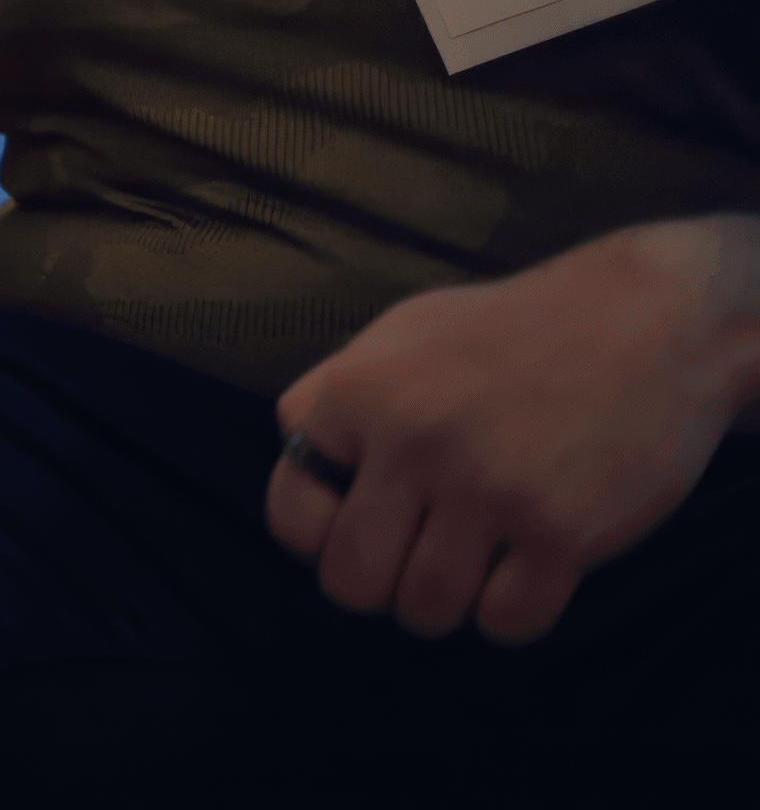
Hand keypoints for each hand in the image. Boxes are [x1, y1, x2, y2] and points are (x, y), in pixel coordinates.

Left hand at [267, 215, 759, 642]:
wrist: (650, 320)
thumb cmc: (513, 330)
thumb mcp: (400, 334)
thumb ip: (332, 395)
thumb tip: (294, 460)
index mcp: (360, 395)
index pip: (292, 521)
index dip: (322, 538)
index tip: (360, 523)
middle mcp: (416, 444)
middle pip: (352, 583)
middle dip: (378, 586)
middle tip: (411, 559)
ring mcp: (491, 491)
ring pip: (427, 610)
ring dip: (445, 602)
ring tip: (470, 561)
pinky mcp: (564, 532)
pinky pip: (506, 622)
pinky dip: (508, 613)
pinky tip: (523, 569)